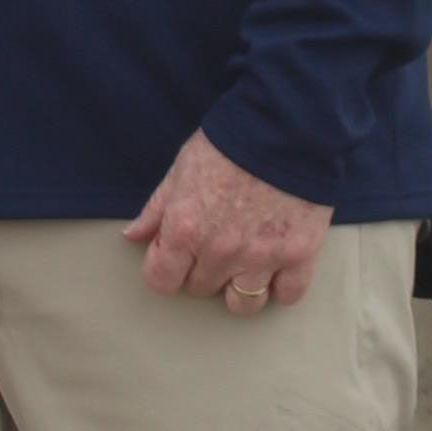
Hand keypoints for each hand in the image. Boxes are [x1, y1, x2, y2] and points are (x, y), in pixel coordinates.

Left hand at [123, 133, 331, 315]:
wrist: (287, 126)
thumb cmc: (230, 142)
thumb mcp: (182, 168)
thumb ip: (156, 208)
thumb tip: (132, 236)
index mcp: (185, 229)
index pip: (161, 281)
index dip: (165, 268)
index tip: (175, 254)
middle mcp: (220, 251)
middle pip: (200, 289)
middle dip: (202, 270)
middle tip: (215, 243)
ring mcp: (261, 257)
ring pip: (242, 304)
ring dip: (239, 288)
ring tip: (244, 262)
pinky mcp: (299, 255)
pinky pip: (286, 296)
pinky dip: (280, 286)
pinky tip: (275, 266)